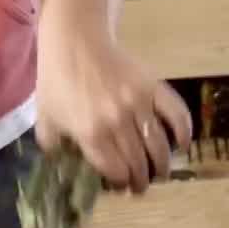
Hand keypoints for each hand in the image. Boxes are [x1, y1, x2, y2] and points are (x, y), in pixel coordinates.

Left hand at [36, 32, 193, 193]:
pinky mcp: (153, 86)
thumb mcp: (45, 116)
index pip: (115, 171)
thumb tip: (61, 170)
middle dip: (141, 181)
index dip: (121, 184)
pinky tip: (180, 144)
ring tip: (161, 174)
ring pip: (159, 146)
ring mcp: (137, 103)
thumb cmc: (57, 78)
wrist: (75, 39)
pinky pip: (177, 114)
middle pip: (138, 163)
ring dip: (163, 166)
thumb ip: (52, 146)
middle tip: (141, 187)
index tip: (122, 187)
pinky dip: (183, 132)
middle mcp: (116, 121)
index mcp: (89, 132)